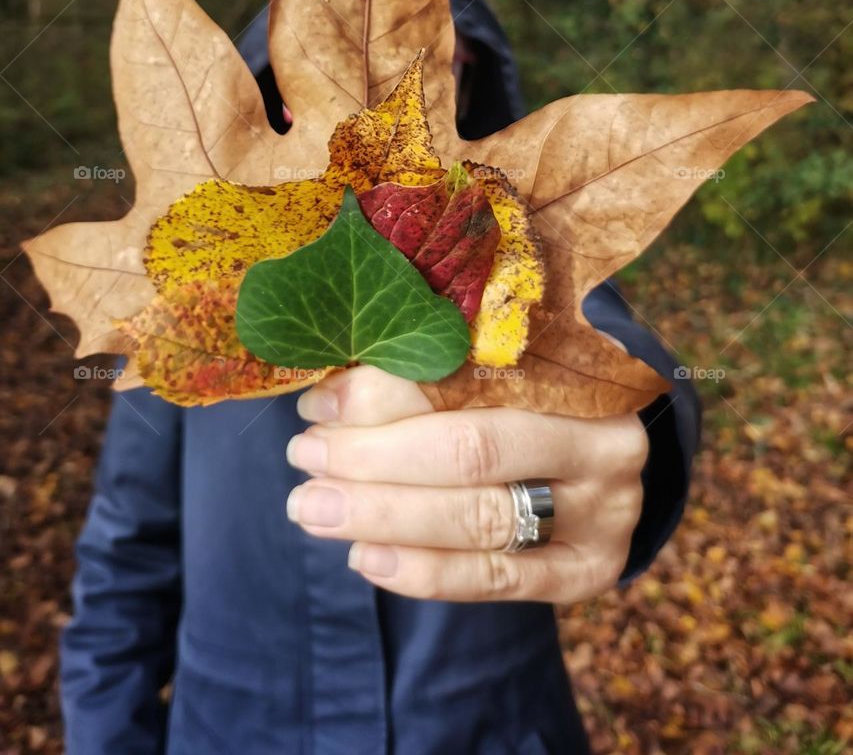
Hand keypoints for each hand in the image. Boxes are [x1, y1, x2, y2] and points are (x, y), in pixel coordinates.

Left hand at [285, 366, 647, 602]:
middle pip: (472, 451)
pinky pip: (495, 579)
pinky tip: (364, 557)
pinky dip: (423, 572)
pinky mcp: (586, 571)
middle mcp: (603, 440)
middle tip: (304, 456)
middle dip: (373, 457)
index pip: (469, 377)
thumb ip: (429, 374)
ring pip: (479, 519)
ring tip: (314, 508)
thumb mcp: (496, 369)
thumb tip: (329, 396)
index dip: (385, 391)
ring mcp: (603, 513)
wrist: (599, 457)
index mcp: (579, 368)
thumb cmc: (530, 398)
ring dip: (383, 515)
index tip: (319, 399)